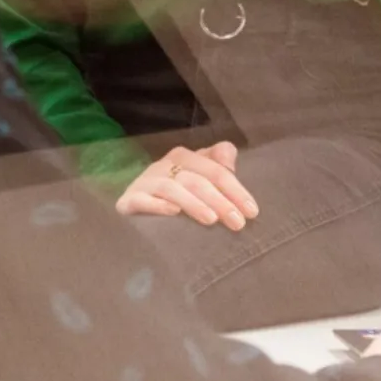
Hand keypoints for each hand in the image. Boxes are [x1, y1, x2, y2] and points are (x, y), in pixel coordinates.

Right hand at [115, 141, 258, 230]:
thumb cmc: (175, 194)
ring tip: (212, 220)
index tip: (252, 212)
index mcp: (185, 158)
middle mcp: (164, 165)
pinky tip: (173, 213)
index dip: (236, 189)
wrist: (133, 207)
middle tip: (237, 223)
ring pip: (172, 188)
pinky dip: (158, 205)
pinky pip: (142, 200)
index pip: (216, 170)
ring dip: (193, 203)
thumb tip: (230, 160)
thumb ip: (218, 167)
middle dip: (221, 200)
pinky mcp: (127, 200)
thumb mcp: (198, 178)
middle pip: (197, 179)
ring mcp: (145, 182)